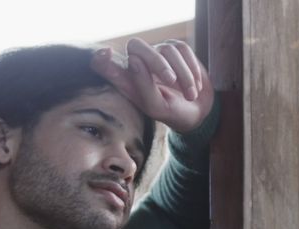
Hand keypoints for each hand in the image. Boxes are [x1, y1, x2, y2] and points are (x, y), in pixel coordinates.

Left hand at [90, 38, 213, 133]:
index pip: (103, 64)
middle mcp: (139, 62)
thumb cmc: (172, 112)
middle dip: (156, 62)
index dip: (101, 58)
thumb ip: (144, 86)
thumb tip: (134, 59)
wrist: (198, 112)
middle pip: (136, 46)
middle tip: (171, 80)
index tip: (106, 53)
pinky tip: (194, 85)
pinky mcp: (176, 49)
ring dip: (182, 74)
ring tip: (190, 95)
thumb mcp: (157, 107)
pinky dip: (191, 69)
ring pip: (167, 50)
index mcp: (127, 80)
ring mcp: (157, 53)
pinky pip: (183, 50)